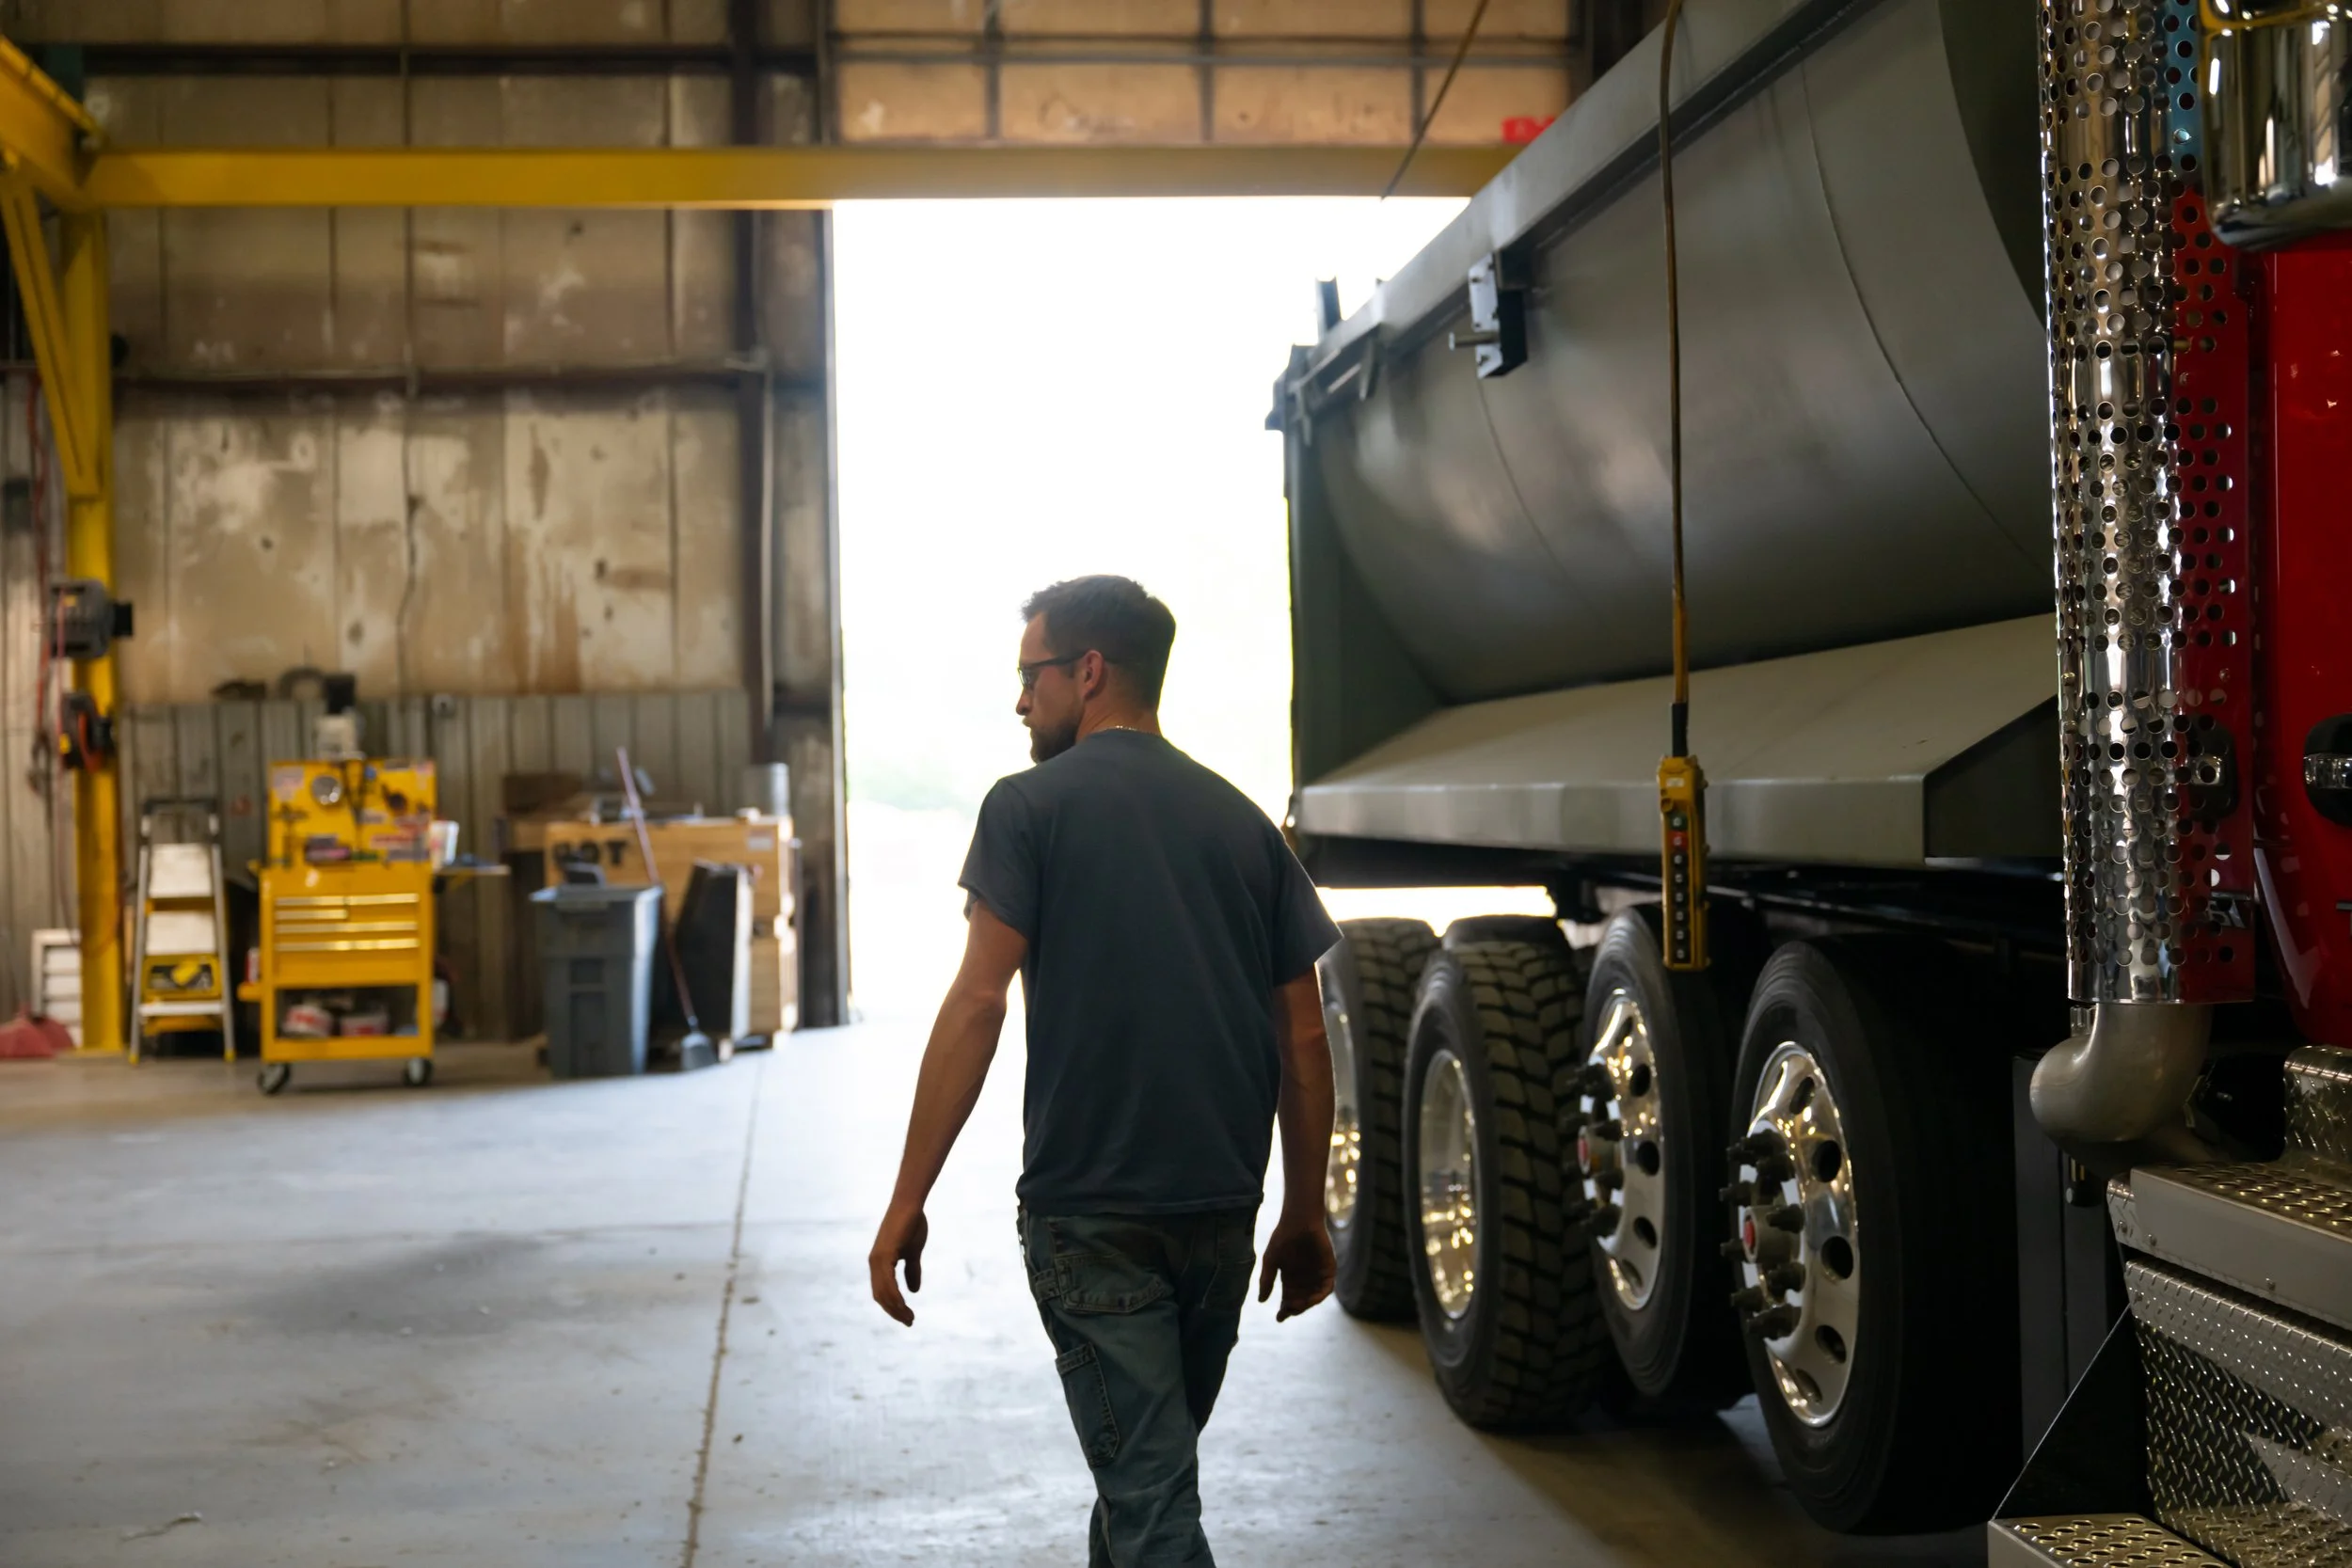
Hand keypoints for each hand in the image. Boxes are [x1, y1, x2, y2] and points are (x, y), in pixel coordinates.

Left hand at [868, 1205, 928, 1325]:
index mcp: (880, 1263)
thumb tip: (913, 1291)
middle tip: (909, 1322)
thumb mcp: (913, 1253)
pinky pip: (887, 1282)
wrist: (910, 1205)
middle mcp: (875, 1263)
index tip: (907, 1317)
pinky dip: (894, 1296)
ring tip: (909, 1317)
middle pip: (881, 1296)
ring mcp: (877, 1260)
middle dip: (894, 1312)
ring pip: (883, 1293)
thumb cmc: (912, 1224)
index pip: (883, 1292)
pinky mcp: (883, 1255)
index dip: (893, 1307)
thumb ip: (912, 1271)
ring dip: (895, 1308)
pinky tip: (903, 1304)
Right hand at [1256, 1210, 1335, 1321]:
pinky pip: (1327, 1288)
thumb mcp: (1271, 1261)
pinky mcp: (1328, 1270)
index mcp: (1290, 1278)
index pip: (1288, 1299)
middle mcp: (1304, 1279)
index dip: (1285, 1310)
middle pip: (1301, 1301)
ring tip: (1298, 1307)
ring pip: (1313, 1297)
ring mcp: (1317, 1275)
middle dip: (1295, 1308)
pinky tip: (1312, 1299)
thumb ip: (1267, 1280)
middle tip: (1289, 1310)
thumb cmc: (1282, 1238)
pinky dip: (1320, 1295)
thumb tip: (1261, 1301)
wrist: (1299, 1222)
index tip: (1279, 1318)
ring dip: (1307, 1304)